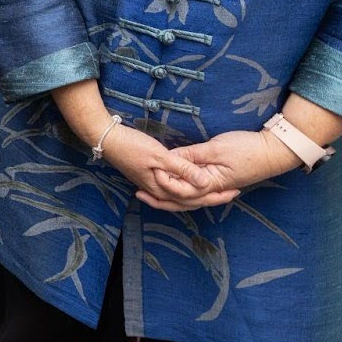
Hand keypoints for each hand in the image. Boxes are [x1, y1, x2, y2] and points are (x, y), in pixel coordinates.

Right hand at [99, 125, 232, 211]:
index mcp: (163, 188)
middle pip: (189, 201)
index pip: (194, 198)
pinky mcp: (148, 177)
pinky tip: (188, 186)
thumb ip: (183, 169)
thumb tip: (206, 183)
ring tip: (215, 193)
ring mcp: (151, 185)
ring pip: (180, 197)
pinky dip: (184, 190)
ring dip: (197, 197)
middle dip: (211, 198)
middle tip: (232, 193)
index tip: (234, 191)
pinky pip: (172, 190)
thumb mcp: (160, 155)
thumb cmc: (132, 146)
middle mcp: (158, 191)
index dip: (216, 196)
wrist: (106, 139)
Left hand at [143, 128, 301, 210]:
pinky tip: (174, 187)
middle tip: (138, 195)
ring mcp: (217, 186)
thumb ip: (192, 156)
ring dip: (170, 198)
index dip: (163, 184)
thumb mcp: (216, 148)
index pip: (181, 191)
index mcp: (210, 183)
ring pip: (189, 198)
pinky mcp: (219, 180)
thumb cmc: (247, 148)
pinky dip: (183, 191)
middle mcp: (212, 189)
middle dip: (160, 199)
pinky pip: (197, 190)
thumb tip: (169, 160)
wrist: (275, 151)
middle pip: (182, 200)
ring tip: (150, 195)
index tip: (147, 176)